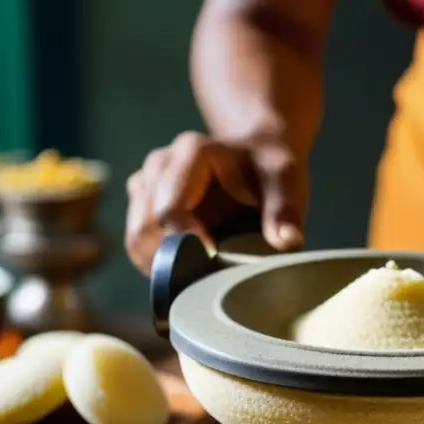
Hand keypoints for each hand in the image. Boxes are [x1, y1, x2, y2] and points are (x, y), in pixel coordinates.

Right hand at [125, 132, 308, 273]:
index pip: (170, 209)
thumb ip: (284, 209)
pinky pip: (136, 244)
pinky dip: (157, 263)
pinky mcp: (141, 204)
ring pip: (136, 238)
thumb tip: (287, 241)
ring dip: (163, 264)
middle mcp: (160, 163)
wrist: (255, 160)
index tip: (214, 261)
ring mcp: (146, 182)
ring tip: (200, 270)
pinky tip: (187, 266)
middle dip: (175, 258)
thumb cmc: (268, 171)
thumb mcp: (285, 181)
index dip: (187, 243)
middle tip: (210, 272)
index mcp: (192, 152)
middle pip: (146, 227)